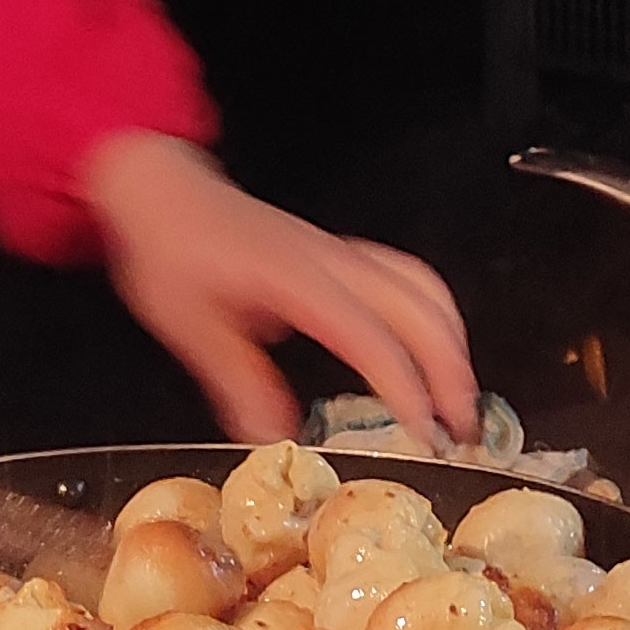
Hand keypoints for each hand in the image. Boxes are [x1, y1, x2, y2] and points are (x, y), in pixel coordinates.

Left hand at [82, 132, 477, 444]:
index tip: (423, 429)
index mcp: (298, 280)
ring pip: (424, 287)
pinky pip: (408, 277)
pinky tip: (431, 347)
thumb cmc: (173, 252)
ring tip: (457, 392)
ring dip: (450, 340)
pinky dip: (433, 314)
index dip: (404, 385)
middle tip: (461, 426)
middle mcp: (333, 262)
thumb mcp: (190, 326)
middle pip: (419, 308)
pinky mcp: (343, 254)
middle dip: (450, 368)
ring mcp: (343, 253)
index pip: (370, 336)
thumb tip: (273, 434)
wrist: (167, 196)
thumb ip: (237, 380)